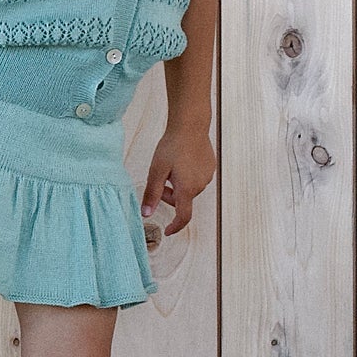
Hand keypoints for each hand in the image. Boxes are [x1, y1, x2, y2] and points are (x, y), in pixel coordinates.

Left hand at [139, 121, 214, 235]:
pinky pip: (196, 178)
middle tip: (160, 179)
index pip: (183, 217)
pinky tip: (182, 160)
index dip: (175, 227)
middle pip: (182, 200)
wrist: (190, 125)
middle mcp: (200, 185)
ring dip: (178, 185)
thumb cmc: (172, 146)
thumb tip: (145, 214)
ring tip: (172, 165)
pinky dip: (187, 176)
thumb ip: (151, 194)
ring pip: (189, 189)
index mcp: (187, 189)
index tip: (167, 231)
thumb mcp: (156, 170)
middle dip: (170, 195)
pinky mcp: (210, 167)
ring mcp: (207, 176)